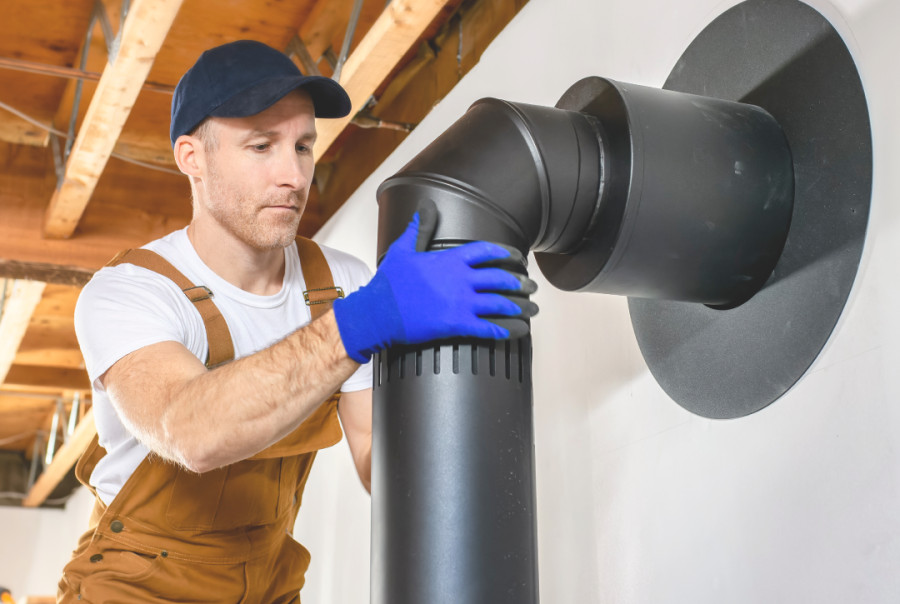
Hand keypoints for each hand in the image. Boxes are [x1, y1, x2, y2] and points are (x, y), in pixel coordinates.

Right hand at [333, 202, 537, 362]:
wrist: (378, 311)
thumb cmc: (390, 283)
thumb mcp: (404, 249)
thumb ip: (420, 228)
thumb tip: (426, 207)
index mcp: (451, 260)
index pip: (487, 251)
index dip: (507, 254)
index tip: (519, 258)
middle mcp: (461, 279)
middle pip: (501, 278)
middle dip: (520, 282)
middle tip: (531, 287)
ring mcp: (461, 302)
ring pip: (501, 303)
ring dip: (520, 307)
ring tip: (532, 309)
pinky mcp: (457, 324)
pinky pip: (489, 328)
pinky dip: (507, 330)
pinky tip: (518, 330)